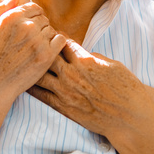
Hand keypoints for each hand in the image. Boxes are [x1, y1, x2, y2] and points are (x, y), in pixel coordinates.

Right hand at [0, 0, 66, 110]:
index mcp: (11, 17)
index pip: (33, 7)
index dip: (31, 15)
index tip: (27, 26)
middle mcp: (26, 26)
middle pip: (43, 18)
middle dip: (38, 26)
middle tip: (29, 40)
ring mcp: (37, 42)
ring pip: (51, 30)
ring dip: (45, 36)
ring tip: (34, 48)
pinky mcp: (46, 57)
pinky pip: (61, 42)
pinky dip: (55, 45)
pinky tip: (44, 52)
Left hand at [28, 40, 146, 138]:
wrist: (128, 118)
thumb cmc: (126, 90)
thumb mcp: (114, 65)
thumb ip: (95, 58)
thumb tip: (84, 55)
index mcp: (85, 61)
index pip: (64, 43)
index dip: (57, 37)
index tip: (52, 35)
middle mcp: (72, 75)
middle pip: (48, 55)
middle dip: (41, 49)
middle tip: (35, 45)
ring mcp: (66, 92)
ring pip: (40, 75)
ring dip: (33, 67)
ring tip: (25, 62)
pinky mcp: (63, 107)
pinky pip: (41, 95)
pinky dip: (32, 88)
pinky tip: (25, 83)